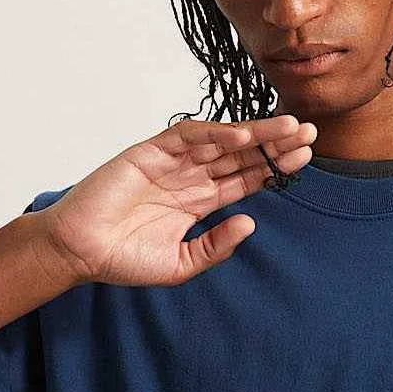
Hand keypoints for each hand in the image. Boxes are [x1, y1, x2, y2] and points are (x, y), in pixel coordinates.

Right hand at [34, 114, 315, 288]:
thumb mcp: (180, 263)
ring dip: (256, 133)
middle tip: (311, 134)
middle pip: (241, 154)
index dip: (275, 168)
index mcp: (198, 200)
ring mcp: (171, 162)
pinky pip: (187, 137)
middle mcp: (190, 176)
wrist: (80, 251)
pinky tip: (243, 136)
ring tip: (290, 128)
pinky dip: (215, 134)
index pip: (245, 178)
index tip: (305, 160)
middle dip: (276, 144)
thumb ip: (215, 247)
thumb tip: (249, 224)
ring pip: (222, 140)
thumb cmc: (123, 258)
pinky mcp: (150, 152)